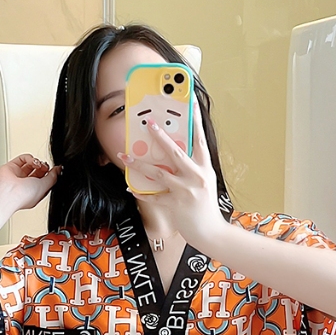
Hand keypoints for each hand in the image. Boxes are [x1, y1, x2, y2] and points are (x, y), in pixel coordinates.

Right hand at [0, 154, 59, 212]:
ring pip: (31, 164)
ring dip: (37, 162)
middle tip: (45, 167)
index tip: (57, 168)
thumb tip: (58, 170)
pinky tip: (32, 161)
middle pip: (39, 171)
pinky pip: (23, 158)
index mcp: (34, 192)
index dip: (51, 174)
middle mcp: (26, 184)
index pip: (45, 180)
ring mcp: (18, 175)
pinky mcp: (12, 167)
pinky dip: (29, 157)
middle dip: (44, 167)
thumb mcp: (44, 187)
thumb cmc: (22, 196)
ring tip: (38, 165)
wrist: (6, 193)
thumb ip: (53, 178)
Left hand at [118, 114, 225, 250]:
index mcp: (204, 168)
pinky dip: (140, 192)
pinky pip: (153, 196)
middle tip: (147, 123)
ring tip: (124, 157)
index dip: (196, 120)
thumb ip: (192, 168)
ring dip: (138, 164)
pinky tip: (130, 187)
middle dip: (159, 136)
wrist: (211, 232)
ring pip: (158, 172)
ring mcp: (185, 191)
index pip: (200, 140)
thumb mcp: (204, 183)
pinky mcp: (175, 204)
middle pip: (175, 152)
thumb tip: (175, 154)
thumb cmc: (206, 208)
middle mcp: (196, 177)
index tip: (192, 102)